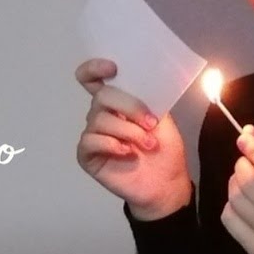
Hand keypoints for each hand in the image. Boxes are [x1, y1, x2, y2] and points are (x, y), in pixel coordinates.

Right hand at [74, 58, 190, 219]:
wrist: (166, 185)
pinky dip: (111, 144)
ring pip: (100, 120)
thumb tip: (138, 80)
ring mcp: (93, 135)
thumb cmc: (164, 151)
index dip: (95, 68)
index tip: (112, 68)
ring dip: (129, 131)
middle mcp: (101, 114)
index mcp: (117, 102)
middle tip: (151, 123)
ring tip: (148, 145)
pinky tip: (127, 153)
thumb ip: (148, 98)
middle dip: (129, 106)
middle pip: (101, 96)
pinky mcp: (87, 155)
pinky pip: (90, 141)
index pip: (92, 78)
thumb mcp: (163, 118)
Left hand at [222, 124, 253, 253]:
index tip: (243, 138)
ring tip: (243, 180)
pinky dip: (230, 204)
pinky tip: (242, 202)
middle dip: (242, 165)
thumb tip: (250, 132)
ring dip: (234, 182)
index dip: (253, 149)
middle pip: (251, 184)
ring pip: (237, 200)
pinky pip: (230, 220)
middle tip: (246, 162)